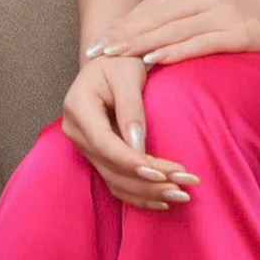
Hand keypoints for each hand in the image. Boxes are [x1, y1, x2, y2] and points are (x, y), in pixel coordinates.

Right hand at [62, 55, 200, 210]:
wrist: (109, 60)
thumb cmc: (121, 60)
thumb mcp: (128, 73)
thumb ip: (131, 107)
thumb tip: (137, 146)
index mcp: (78, 107)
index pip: (105, 144)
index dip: (132, 162)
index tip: (162, 174)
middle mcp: (75, 131)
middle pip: (112, 167)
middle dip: (149, 182)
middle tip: (184, 188)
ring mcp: (83, 145)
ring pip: (114, 180)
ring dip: (147, 193)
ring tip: (180, 197)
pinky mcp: (95, 154)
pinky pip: (115, 180)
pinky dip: (138, 193)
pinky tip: (163, 200)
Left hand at [84, 0, 259, 67]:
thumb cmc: (242, 16)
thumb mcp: (210, 5)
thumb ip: (181, 13)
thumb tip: (139, 33)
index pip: (153, 5)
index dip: (124, 22)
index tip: (99, 39)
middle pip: (158, 16)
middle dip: (125, 35)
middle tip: (97, 50)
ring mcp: (225, 11)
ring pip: (174, 29)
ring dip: (141, 44)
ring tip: (116, 57)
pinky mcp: (240, 32)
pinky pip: (199, 42)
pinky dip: (173, 52)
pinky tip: (153, 60)